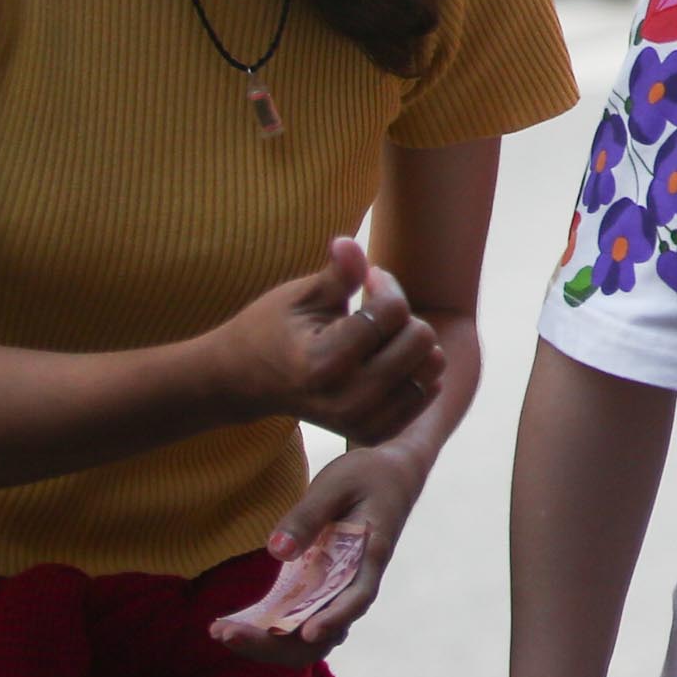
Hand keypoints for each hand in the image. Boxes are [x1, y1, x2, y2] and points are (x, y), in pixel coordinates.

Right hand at [211, 236, 442, 443]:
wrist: (245, 382)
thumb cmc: (273, 329)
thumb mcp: (300, 295)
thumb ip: (336, 274)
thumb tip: (349, 243)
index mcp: (323, 363)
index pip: (392, 312)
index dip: (385, 283)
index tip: (368, 278)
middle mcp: (346, 399)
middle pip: (421, 340)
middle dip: (403, 316)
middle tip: (373, 313)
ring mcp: (360, 422)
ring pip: (431, 369)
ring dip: (412, 345)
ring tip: (379, 339)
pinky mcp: (373, 433)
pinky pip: (426, 394)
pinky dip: (415, 373)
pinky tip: (388, 362)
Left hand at [211, 445, 423, 666]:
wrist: (392, 477)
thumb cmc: (369, 475)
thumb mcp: (338, 483)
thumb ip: (308, 516)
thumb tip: (277, 551)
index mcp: (370, 556)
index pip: (356, 597)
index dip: (334, 618)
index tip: (307, 632)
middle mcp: (355, 584)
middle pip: (324, 634)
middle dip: (276, 644)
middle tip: (226, 633)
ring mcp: (337, 591)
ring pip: (308, 638)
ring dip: (266, 643)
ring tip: (220, 631)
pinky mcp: (319, 589)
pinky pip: (296, 622)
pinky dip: (265, 629)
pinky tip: (231, 623)